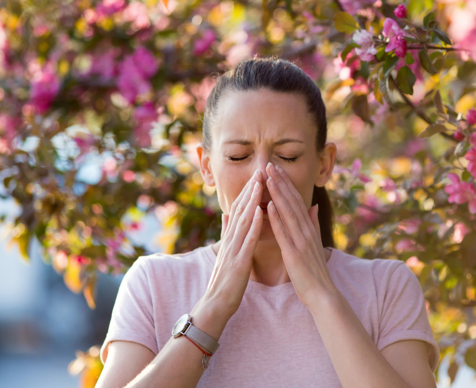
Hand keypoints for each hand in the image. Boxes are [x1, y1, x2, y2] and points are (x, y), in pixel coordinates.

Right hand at [203, 169, 263, 318]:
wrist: (215, 304)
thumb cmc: (224, 281)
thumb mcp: (226, 252)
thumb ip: (227, 233)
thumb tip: (226, 214)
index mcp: (230, 238)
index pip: (239, 210)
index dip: (248, 192)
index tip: (257, 175)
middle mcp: (230, 240)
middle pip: (240, 210)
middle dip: (250, 190)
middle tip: (259, 170)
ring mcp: (233, 250)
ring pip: (243, 220)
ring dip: (252, 200)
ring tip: (260, 183)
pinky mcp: (239, 262)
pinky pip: (247, 240)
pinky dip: (254, 224)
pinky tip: (260, 211)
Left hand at [264, 162, 337, 307]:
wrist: (322, 294)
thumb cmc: (314, 270)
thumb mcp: (314, 243)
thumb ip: (313, 223)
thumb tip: (312, 206)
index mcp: (308, 228)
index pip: (296, 200)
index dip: (286, 183)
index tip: (276, 169)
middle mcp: (306, 230)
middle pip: (292, 201)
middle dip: (280, 182)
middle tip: (269, 164)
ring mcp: (300, 241)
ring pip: (287, 212)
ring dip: (277, 193)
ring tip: (268, 177)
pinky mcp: (294, 253)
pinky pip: (284, 232)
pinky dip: (276, 218)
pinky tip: (269, 205)